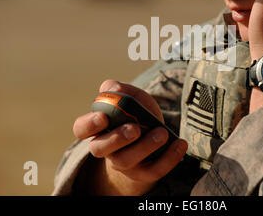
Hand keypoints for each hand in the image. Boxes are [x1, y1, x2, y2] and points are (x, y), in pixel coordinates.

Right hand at [72, 80, 187, 195]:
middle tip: (135, 128)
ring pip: (127, 160)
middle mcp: (106, 148)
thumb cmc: (137, 114)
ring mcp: (124, 163)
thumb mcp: (131, 98)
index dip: (89, 124)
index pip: (82, 129)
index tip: (103, 117)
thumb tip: (113, 88)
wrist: (151, 138)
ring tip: (162, 133)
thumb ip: (120, 90)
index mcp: (99, 127)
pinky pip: (154, 170)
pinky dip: (169, 158)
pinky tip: (180, 144)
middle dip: (116, 138)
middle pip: (100, 148)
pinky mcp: (144, 173)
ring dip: (145, 147)